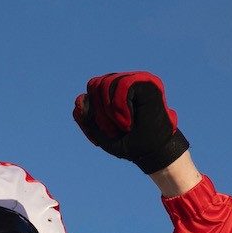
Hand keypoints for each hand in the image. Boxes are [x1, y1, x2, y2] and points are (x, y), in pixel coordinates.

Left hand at [72, 72, 190, 174]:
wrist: (152, 152)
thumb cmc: (128, 142)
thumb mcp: (99, 133)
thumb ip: (86, 117)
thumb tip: (79, 98)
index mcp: (112, 92)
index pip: (91, 88)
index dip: (91, 111)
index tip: (104, 132)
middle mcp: (124, 82)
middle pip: (95, 84)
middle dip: (99, 111)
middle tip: (115, 129)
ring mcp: (136, 80)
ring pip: (107, 83)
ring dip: (110, 111)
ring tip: (124, 125)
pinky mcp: (148, 82)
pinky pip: (123, 84)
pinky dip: (120, 106)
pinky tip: (128, 121)